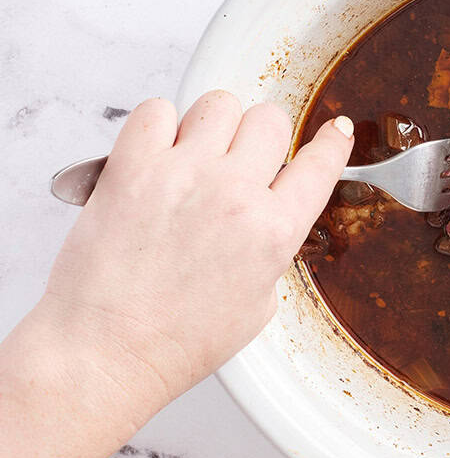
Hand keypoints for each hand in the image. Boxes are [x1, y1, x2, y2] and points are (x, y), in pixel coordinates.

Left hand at [39, 91, 352, 402]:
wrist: (107, 353)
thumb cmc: (175, 342)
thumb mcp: (259, 304)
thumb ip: (271, 249)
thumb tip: (267, 217)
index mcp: (274, 232)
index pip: (321, 164)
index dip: (332, 143)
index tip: (335, 132)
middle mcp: (235, 195)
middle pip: (271, 120)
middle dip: (262, 137)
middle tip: (242, 159)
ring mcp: (183, 175)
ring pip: (219, 105)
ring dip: (212, 125)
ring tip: (195, 154)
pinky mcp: (131, 168)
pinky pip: (156, 110)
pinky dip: (158, 124)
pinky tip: (157, 152)